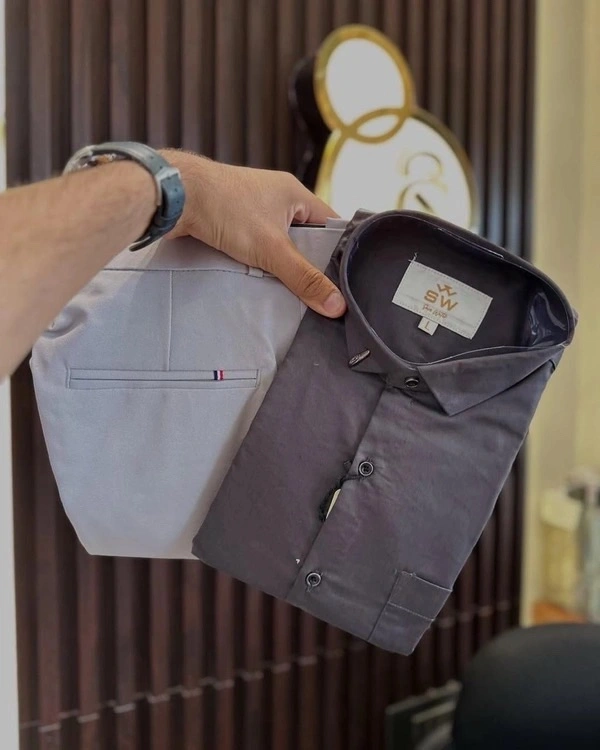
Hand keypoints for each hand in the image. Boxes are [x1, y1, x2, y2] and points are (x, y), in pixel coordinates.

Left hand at [162, 151, 346, 317]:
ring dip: (277, 264)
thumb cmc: (224, 208)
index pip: (330, 225)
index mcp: (294, 193)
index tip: (344, 280)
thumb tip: (336, 304)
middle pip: (302, 238)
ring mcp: (251, 207)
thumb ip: (304, 278)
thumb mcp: (272, 249)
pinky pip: (253, 245)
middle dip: (304, 263)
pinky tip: (256, 280)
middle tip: (314, 292)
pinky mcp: (230, 220)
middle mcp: (275, 197)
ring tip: (286, 290)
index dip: (339, 252)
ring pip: (276, 244)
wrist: (175, 196)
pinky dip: (255, 262)